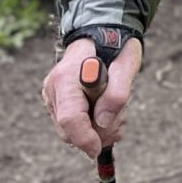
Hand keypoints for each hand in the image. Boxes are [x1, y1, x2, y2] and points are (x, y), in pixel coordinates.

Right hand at [42, 33, 142, 162]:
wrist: (102, 34)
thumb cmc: (116, 46)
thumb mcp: (127, 64)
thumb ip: (117, 93)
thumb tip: (104, 123)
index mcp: (67, 77)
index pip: (70, 118)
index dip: (85, 138)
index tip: (99, 148)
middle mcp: (54, 89)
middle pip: (68, 130)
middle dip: (96, 135)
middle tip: (120, 121)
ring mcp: (54, 97)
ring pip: (71, 132)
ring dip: (99, 131)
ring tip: (118, 112)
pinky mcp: (59, 104)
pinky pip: (73, 126)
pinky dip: (93, 127)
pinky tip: (108, 114)